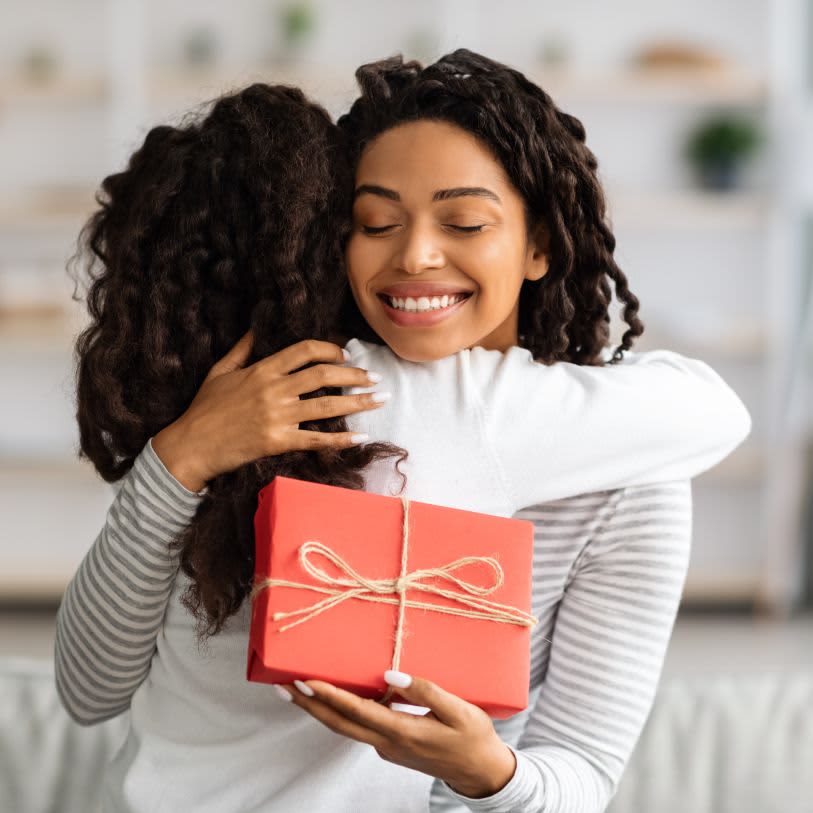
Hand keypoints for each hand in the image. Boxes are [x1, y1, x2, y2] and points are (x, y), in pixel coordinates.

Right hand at [152, 332, 386, 491]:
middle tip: (376, 376)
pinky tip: (361, 437)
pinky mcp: (278, 442)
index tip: (346, 355)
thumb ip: (241, 349)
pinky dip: (341, 440)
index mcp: (261, 370)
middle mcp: (273, 390)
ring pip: (326, 406)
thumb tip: (255, 328)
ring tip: (381, 399)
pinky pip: (316, 440)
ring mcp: (277, 417)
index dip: (330, 350)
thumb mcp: (220, 371)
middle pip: (323, 376)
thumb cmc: (203, 409)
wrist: (190, 446)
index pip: (304, 351)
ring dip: (359, 402)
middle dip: (355, 375)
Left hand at [276, 670, 516, 798]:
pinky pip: (358, 726)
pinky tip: (334, 695)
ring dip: (319, 709)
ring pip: (345, 727)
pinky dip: (339, 711)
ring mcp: (387, 747)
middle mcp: (387, 743)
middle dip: (309, 705)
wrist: (481, 772)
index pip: (357, 711)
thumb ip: (425, 690)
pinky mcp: (391, 745)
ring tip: (298, 689)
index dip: (330, 696)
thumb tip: (390, 675)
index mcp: (403, 732)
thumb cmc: (473, 737)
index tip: (308, 681)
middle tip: (284, 686)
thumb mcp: (459, 710)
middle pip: (339, 724)